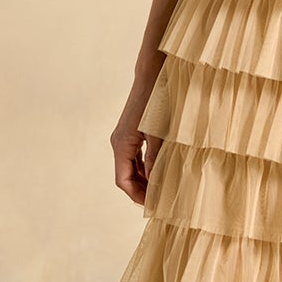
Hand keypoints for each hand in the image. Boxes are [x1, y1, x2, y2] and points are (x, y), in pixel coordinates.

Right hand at [111, 70, 161, 203]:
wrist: (152, 75)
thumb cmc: (157, 102)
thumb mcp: (159, 134)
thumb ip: (155, 159)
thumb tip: (155, 183)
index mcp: (122, 145)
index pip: (123, 181)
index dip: (138, 196)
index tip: (154, 205)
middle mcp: (118, 142)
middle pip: (125, 176)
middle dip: (141, 191)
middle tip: (161, 202)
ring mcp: (124, 137)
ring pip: (130, 167)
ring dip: (143, 180)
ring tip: (162, 190)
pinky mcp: (131, 132)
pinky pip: (134, 157)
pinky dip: (145, 168)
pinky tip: (160, 172)